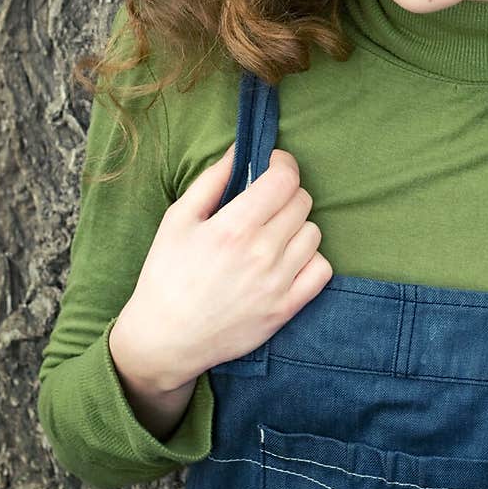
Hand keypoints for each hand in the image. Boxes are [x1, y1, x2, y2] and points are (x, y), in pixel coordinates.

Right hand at [114, 142, 332, 390]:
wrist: (165, 339)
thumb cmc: (166, 275)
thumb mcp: (178, 220)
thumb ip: (212, 180)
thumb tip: (239, 150)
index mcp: (233, 227)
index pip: (284, 179)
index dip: (282, 164)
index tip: (273, 165)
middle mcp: (261, 253)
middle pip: (302, 202)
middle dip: (286, 194)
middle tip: (266, 203)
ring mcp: (278, 283)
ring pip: (314, 233)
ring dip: (297, 226)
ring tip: (273, 234)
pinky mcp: (287, 309)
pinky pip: (322, 270)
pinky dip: (310, 260)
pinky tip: (288, 259)